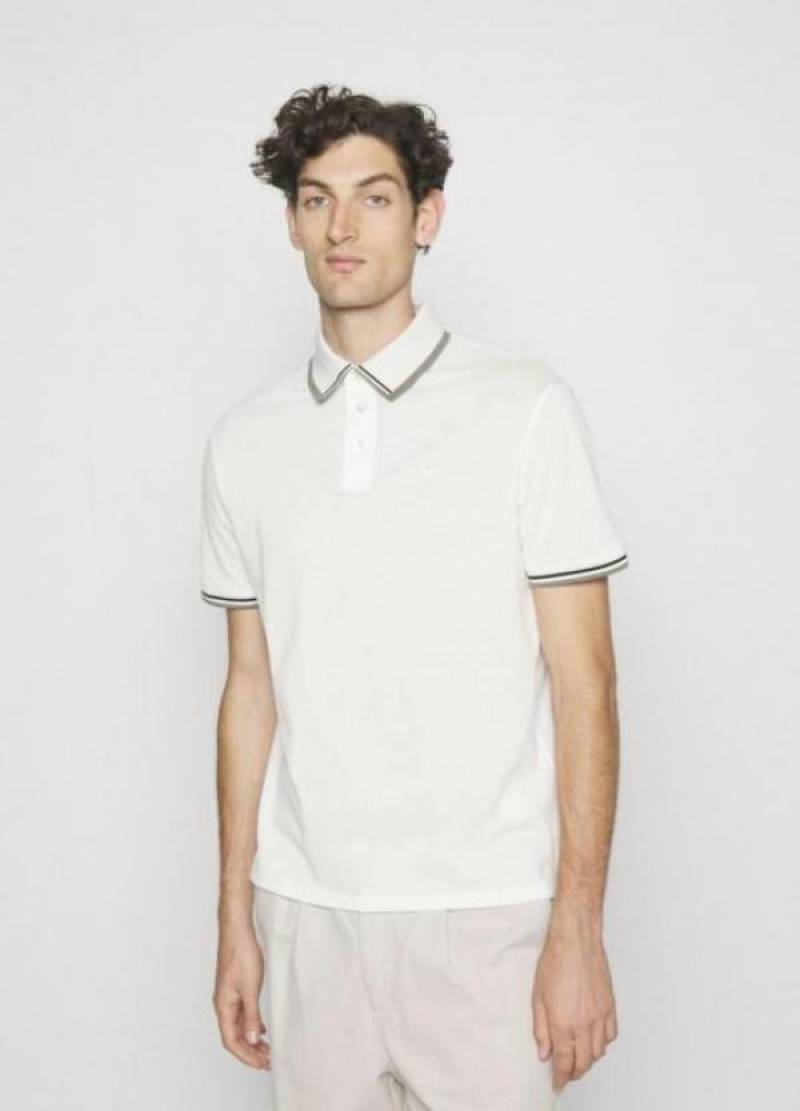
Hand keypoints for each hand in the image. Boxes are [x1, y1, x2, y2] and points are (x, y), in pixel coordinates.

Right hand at [213, 920, 270, 1070]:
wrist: (237, 930)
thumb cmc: (241, 954)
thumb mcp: (250, 987)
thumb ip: (251, 1015)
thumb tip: (252, 1039)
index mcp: (223, 1006)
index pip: (231, 1041)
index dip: (246, 1056)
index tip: (261, 1064)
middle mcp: (224, 1004)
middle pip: (235, 1037)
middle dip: (250, 1052)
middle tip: (268, 1061)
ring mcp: (229, 996)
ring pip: (239, 1026)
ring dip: (252, 1040)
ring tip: (268, 1049)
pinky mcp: (236, 988)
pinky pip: (242, 1014)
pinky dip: (252, 1025)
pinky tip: (262, 1029)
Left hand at [531, 920, 617, 1093]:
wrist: (576, 940)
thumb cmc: (555, 961)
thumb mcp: (537, 997)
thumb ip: (540, 1029)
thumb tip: (543, 1052)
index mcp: (563, 1022)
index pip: (564, 1062)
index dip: (560, 1077)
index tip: (557, 1082)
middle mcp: (584, 1023)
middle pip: (583, 1062)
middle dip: (574, 1073)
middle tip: (566, 1073)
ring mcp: (600, 1015)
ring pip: (599, 1052)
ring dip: (588, 1059)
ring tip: (578, 1057)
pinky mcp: (610, 1006)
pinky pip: (611, 1035)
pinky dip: (603, 1043)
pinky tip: (594, 1039)